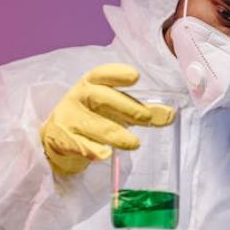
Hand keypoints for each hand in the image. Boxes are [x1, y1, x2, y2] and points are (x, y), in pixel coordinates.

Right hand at [39, 64, 175, 175]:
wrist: (57, 138)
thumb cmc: (93, 118)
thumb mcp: (115, 110)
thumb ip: (143, 111)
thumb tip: (171, 114)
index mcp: (91, 85)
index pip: (101, 74)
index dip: (117, 74)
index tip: (135, 76)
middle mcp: (78, 98)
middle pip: (100, 97)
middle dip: (125, 107)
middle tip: (145, 118)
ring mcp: (68, 119)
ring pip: (93, 125)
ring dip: (116, 134)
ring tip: (134, 143)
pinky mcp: (62, 140)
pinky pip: (79, 145)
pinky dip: (92, 150)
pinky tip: (105, 154)